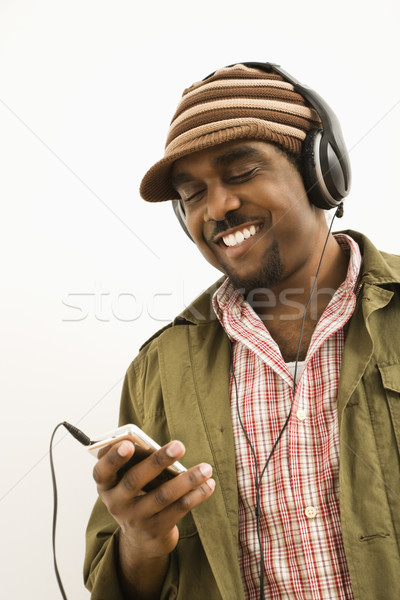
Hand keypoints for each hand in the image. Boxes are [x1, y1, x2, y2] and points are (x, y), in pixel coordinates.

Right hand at [93, 438, 214, 559]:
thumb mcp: (127, 481)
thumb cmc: (136, 495)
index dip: (113, 457)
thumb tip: (160, 447)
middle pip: (135, 480)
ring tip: (206, 468)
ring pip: (162, 496)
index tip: (128, 443)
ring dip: (187, 480)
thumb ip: (136, 463)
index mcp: (106, 485)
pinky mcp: (156, 530)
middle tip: (179, 445)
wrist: (140, 540)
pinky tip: (208, 484)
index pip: (102, 471)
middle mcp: (117, 503)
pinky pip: (178, 510)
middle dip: (158, 461)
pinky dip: (196, 495)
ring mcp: (136, 519)